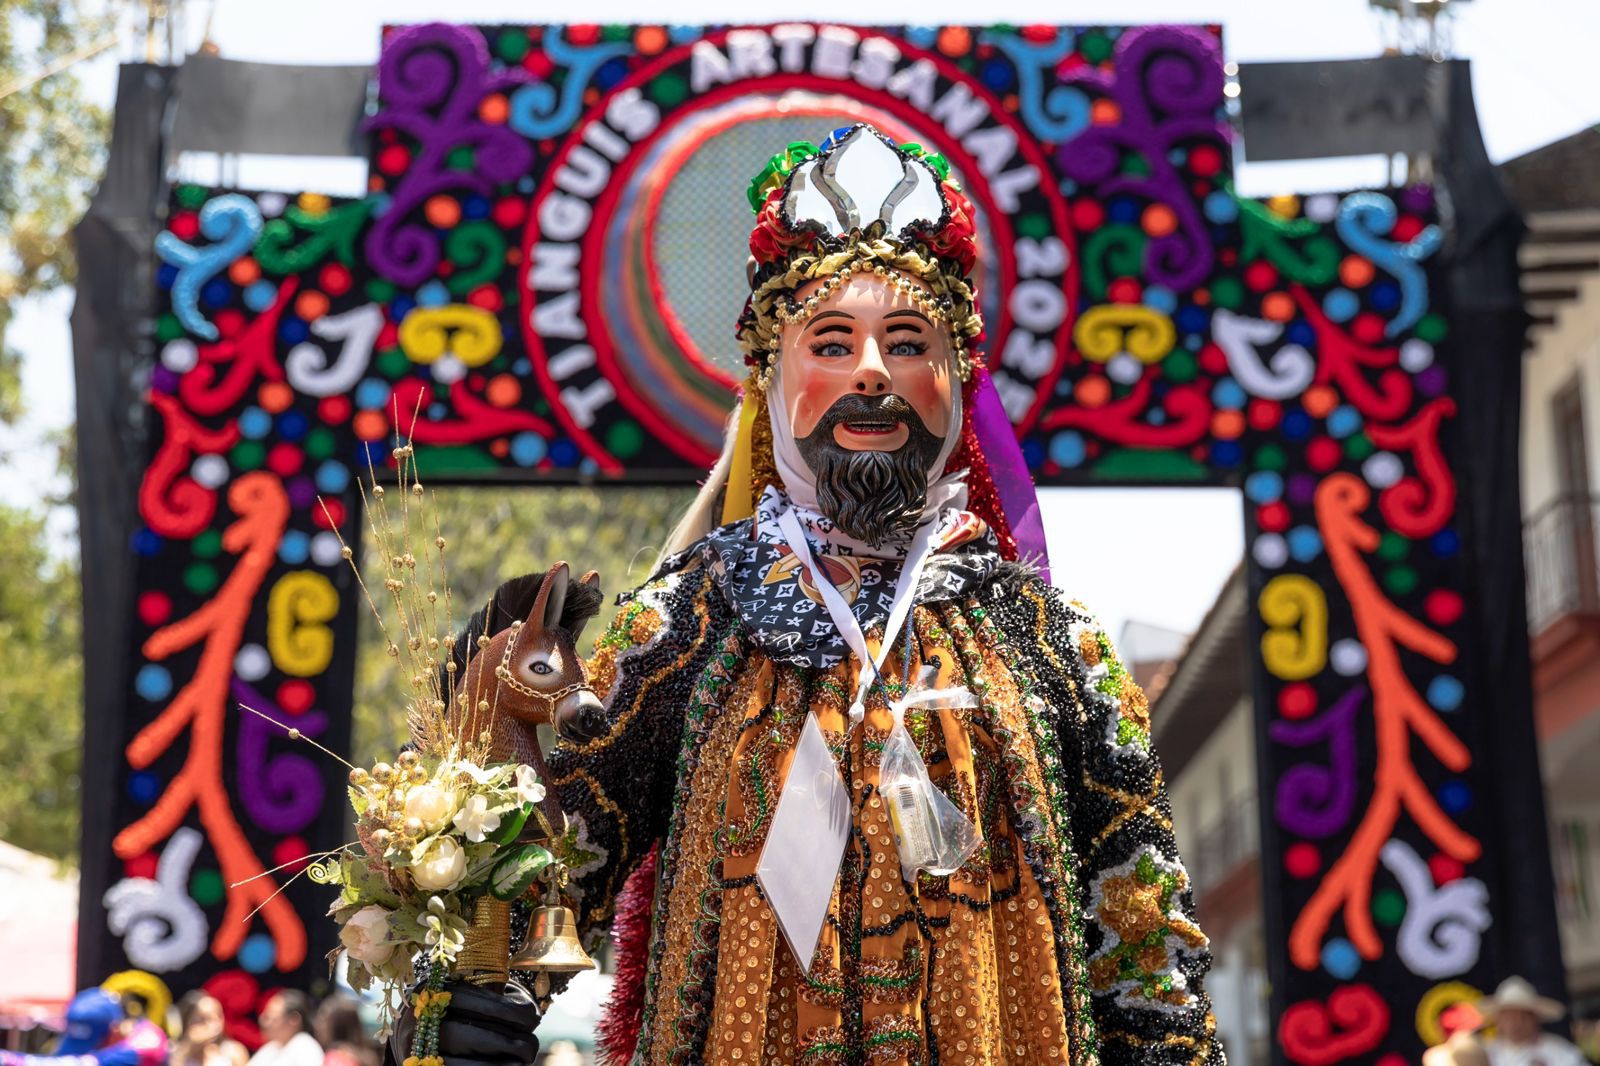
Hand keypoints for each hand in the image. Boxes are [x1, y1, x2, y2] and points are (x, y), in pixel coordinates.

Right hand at [386, 982, 539, 1065]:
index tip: (531, 1018)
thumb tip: (528, 1012)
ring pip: (454, 1062)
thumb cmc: (457, 1013)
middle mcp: (415, 1023)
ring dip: (496, 1063)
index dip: (499, 1008)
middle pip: (459, 1033)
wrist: (417, 1038)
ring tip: (524, 1059)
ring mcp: (415, 1052)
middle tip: (531, 1044)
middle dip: (501, 1040)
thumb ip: (490, 998)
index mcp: (429, 993)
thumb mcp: (469, 997)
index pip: (463, 997)